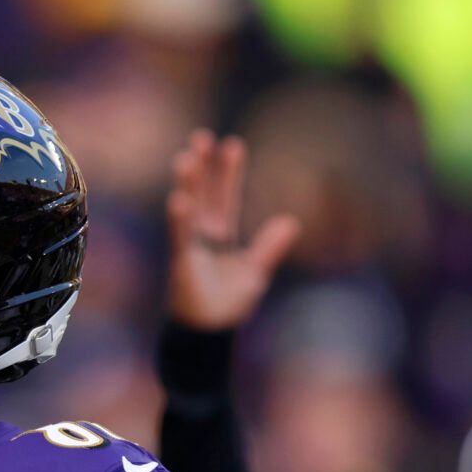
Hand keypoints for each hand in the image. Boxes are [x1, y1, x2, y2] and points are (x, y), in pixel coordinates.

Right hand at [166, 129, 300, 331]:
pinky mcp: (182, 263)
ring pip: (188, 209)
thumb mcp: (255, 273)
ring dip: (188, 184)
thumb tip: (291, 222)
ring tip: (188, 156)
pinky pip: (180, 237)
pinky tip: (180, 198)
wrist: (209, 335)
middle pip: (204, 195)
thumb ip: (269, 248)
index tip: (233, 144)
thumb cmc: (227, 306)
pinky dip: (180, 219)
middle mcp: (202, 236)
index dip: (229, 173)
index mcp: (219, 236)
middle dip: (203, 167)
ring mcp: (190, 247)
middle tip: (202, 137)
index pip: (226, 198)